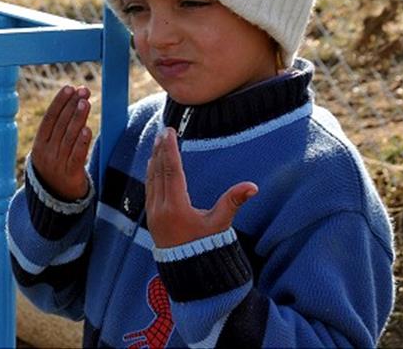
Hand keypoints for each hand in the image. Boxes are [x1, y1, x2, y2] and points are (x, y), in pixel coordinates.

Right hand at [30, 85, 92, 200]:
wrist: (57, 199)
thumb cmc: (56, 167)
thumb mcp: (49, 149)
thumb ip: (58, 130)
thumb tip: (74, 101)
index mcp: (39, 145)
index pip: (49, 119)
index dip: (59, 103)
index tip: (69, 88)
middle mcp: (46, 153)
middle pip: (60, 125)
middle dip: (72, 106)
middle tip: (83, 91)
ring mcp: (57, 164)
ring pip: (68, 137)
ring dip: (78, 118)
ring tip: (86, 102)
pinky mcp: (71, 175)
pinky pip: (76, 156)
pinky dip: (81, 142)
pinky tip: (87, 129)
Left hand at [145, 127, 257, 247]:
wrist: (188, 271)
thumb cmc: (206, 248)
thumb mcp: (220, 224)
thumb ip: (233, 202)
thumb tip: (253, 186)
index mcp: (176, 207)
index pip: (172, 171)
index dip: (170, 150)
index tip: (168, 133)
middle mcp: (160, 207)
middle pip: (159, 171)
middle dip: (161, 150)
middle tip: (163, 131)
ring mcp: (153, 212)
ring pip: (151, 178)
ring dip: (154, 159)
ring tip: (158, 142)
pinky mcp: (151, 216)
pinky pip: (149, 187)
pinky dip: (151, 172)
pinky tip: (154, 163)